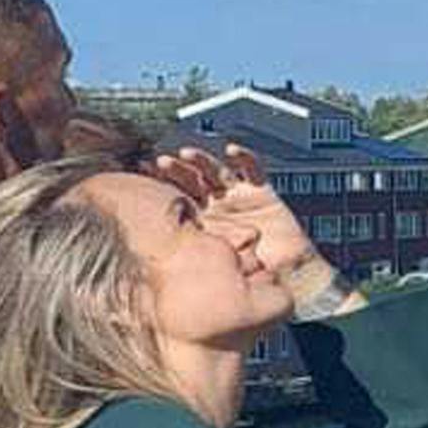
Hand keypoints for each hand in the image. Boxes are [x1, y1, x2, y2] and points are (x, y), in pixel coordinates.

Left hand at [151, 142, 323, 290]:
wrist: (285, 276)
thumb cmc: (250, 275)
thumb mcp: (212, 265)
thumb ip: (188, 256)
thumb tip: (151, 263)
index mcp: (201, 221)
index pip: (176, 197)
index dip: (161, 186)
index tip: (143, 176)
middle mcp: (217, 205)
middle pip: (193, 180)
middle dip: (177, 170)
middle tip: (162, 163)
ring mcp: (238, 197)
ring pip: (216, 171)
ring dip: (202, 161)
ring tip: (187, 154)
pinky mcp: (262, 192)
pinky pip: (252, 170)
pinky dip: (244, 158)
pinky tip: (231, 151)